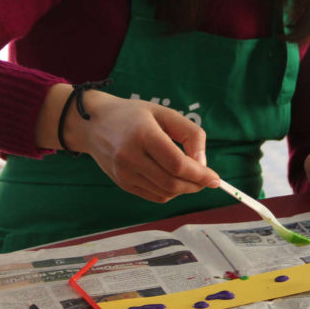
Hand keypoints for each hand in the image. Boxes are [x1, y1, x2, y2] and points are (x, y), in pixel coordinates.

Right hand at [68, 90, 219, 202]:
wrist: (94, 124)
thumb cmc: (134, 115)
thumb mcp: (165, 113)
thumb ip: (190, 134)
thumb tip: (202, 163)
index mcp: (143, 134)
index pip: (176, 163)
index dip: (199, 174)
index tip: (215, 178)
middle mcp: (130, 156)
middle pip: (171, 182)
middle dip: (196, 185)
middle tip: (208, 180)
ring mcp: (124, 173)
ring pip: (164, 192)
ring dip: (185, 189)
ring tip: (193, 178)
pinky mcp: (122, 183)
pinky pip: (153, 195)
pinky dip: (170, 192)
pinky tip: (175, 180)